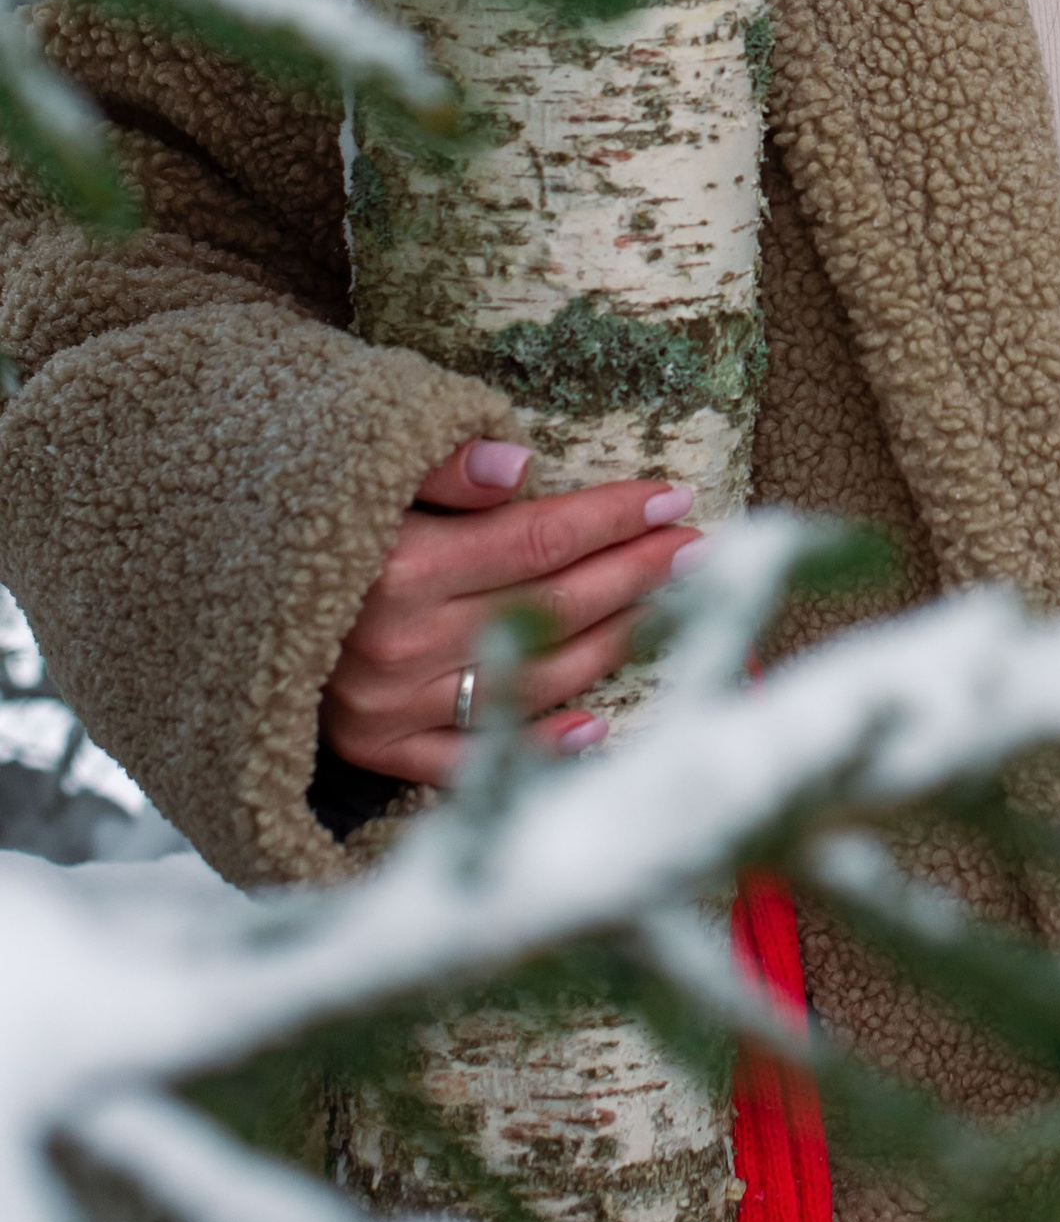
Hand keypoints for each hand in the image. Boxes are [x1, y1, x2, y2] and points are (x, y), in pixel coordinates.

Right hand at [317, 436, 702, 791]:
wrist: (196, 589)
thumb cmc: (293, 511)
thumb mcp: (352, 464)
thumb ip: (438, 463)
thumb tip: (521, 463)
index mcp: (398, 568)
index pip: (537, 540)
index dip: (612, 516)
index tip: (675, 494)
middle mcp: (400, 647)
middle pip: (553, 604)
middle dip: (637, 570)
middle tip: (701, 544)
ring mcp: (391, 710)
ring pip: (535, 675)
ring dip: (616, 637)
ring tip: (672, 601)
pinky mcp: (378, 754)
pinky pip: (475, 758)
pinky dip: (541, 742)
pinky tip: (600, 722)